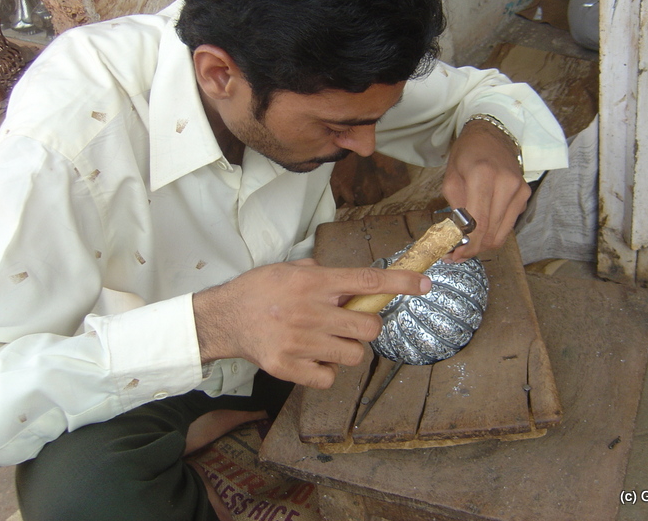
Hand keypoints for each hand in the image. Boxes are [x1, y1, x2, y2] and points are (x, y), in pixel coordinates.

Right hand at [192, 259, 430, 388]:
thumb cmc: (259, 290)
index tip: (425, 284)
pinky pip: (329, 378)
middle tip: (347, 323)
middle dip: (365, 326)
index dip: (401, 282)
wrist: (222, 318)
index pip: (368, 280)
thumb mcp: (290, 268)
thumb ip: (323, 273)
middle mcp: (310, 311)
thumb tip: (353, 283)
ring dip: (346, 350)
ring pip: (354, 355)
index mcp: (314, 282)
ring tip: (324, 342)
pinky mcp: (288, 368)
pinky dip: (326, 371)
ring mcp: (300, 342)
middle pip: (369, 327)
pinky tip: (310, 359)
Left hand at [442, 119, 530, 258]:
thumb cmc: (467, 154)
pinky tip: (480, 232)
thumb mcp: (451, 177)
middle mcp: (506, 184)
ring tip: (466, 245)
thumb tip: (456, 238)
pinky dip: (493, 233)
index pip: (479, 223)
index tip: (454, 255)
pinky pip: (508, 225)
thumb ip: (455, 208)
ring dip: (483, 244)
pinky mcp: (525, 195)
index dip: (466, 245)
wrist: (493, 135)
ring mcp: (519, 190)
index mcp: (483, 176)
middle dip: (472, 249)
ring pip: (502, 234)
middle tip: (456, 253)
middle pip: (491, 233)